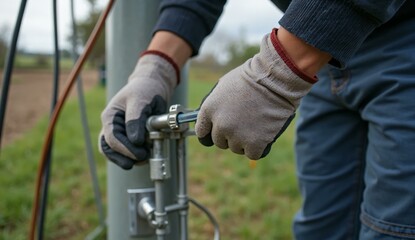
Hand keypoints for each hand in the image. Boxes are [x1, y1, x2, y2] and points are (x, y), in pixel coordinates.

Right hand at [99, 51, 178, 169]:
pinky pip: (123, 153)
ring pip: (113, 153)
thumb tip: (135, 140)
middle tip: (143, 157)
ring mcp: (117, 133)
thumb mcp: (140, 101)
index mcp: (109, 116)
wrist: (152, 86)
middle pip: (108, 148)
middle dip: (125, 156)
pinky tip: (145, 156)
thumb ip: (136, 120)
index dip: (125, 148)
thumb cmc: (144, 90)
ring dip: (127, 159)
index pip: (111, 138)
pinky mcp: (126, 138)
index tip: (141, 151)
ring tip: (144, 158)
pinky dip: (132, 157)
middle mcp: (110, 126)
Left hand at [195, 29, 319, 159]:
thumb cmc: (251, 77)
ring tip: (256, 124)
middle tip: (243, 123)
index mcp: (209, 110)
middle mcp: (220, 126)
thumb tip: (214, 116)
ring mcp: (237, 136)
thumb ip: (216, 104)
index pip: (202, 132)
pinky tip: (263, 135)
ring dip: (245, 141)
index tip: (219, 130)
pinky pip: (252, 154)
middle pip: (220, 142)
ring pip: (236, 148)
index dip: (211, 131)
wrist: (274, 80)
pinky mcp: (255, 143)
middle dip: (230, 135)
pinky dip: (258, 147)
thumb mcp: (224, 85)